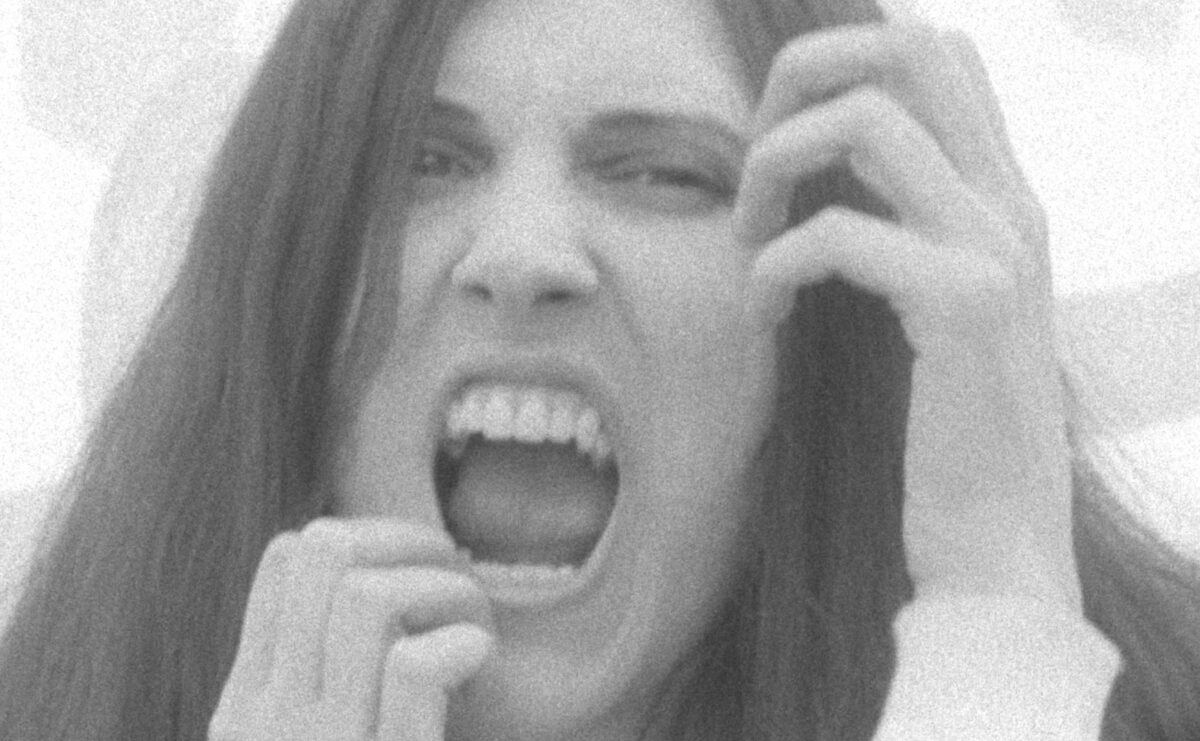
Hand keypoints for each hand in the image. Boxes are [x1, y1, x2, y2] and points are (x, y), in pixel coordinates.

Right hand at [209, 519, 494, 739]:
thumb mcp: (302, 737)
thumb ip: (306, 674)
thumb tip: (334, 558)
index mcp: (243, 709)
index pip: (287, 559)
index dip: (367, 538)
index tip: (415, 568)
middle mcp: (268, 723)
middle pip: (328, 558)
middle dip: (407, 546)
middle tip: (457, 578)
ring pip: (368, 598)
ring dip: (444, 592)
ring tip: (477, 627)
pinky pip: (412, 666)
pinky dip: (460, 644)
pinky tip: (478, 654)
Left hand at [736, 23, 1079, 609]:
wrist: (998, 550)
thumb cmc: (945, 438)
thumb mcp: (934, 313)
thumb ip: (905, 233)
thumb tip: (817, 185)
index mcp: (1002, 200)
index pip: (938, 56)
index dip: (841, 68)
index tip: (785, 152)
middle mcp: (1011, 205)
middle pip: (910, 47)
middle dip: (801, 79)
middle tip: (757, 169)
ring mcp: (996, 249)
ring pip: (866, 119)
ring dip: (774, 166)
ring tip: (748, 242)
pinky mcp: (963, 307)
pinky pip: (835, 235)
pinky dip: (771, 268)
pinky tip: (762, 320)